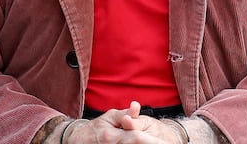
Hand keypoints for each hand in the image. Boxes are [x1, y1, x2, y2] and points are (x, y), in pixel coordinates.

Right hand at [64, 101, 183, 142]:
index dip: (152, 140)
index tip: (164, 141)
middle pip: (137, 143)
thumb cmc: (97, 128)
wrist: (80, 141)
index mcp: (112, 136)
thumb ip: (125, 114)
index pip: (136, 137)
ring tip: (162, 143)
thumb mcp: (109, 116)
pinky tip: (149, 143)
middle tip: (165, 143)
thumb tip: (136, 106)